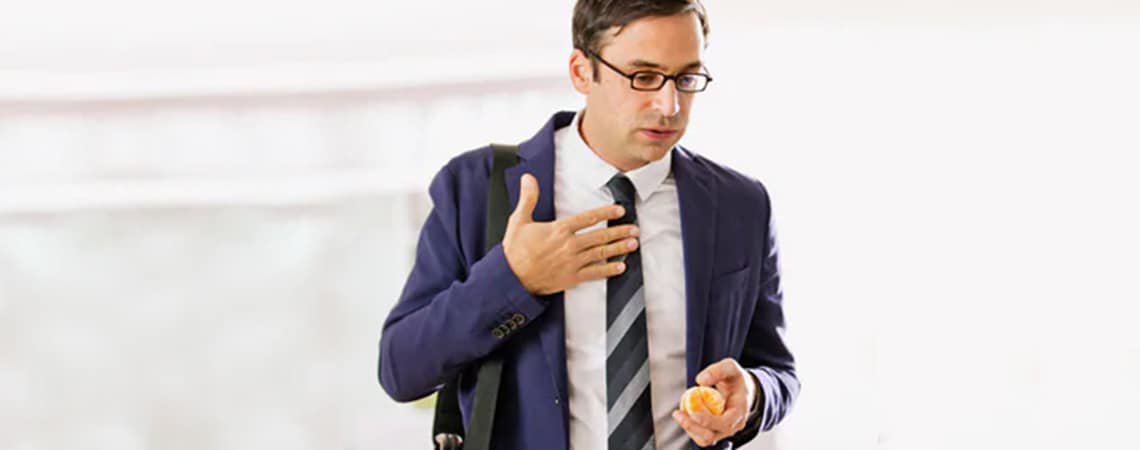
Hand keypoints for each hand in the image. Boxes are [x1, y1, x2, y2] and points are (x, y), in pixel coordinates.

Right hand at [502, 173, 639, 294]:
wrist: (511, 278)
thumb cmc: (514, 251)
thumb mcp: (518, 220)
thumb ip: (528, 198)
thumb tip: (528, 178)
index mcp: (559, 230)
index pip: (588, 218)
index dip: (606, 213)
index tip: (619, 210)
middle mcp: (569, 246)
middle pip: (600, 236)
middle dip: (619, 231)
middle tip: (634, 229)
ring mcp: (572, 263)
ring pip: (600, 253)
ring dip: (618, 248)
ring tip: (633, 244)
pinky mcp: (571, 278)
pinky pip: (594, 273)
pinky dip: (609, 270)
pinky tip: (620, 267)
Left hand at [672, 358, 756, 446]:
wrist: (742, 391)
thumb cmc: (736, 379)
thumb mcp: (731, 368)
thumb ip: (718, 370)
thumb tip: (700, 380)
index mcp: (739, 412)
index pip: (725, 423)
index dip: (708, 420)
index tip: (692, 411)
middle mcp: (733, 426)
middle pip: (711, 436)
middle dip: (692, 426)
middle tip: (678, 413)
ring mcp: (723, 431)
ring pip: (704, 439)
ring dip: (689, 427)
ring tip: (679, 413)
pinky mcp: (714, 432)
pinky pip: (700, 435)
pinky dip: (690, 426)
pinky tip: (684, 414)